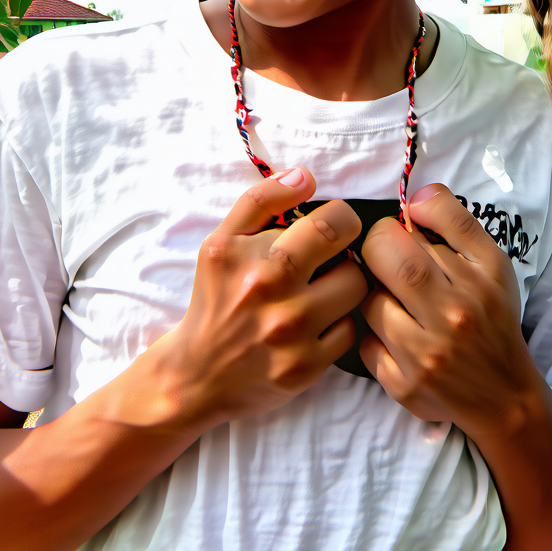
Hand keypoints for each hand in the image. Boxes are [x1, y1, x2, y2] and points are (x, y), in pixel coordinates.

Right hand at [163, 168, 367, 428]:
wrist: (196, 374)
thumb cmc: (215, 298)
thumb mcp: (222, 241)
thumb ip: (261, 201)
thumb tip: (306, 175)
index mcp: (252, 256)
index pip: (328, 221)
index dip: (339, 218)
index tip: (330, 224)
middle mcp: (271, 293)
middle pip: (349, 253)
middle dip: (347, 247)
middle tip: (332, 253)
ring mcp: (291, 334)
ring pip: (355, 288)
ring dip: (344, 283)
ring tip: (322, 287)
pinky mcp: (306, 368)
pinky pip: (349, 330)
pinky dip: (337, 323)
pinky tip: (316, 324)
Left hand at [359, 184, 539, 431]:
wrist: (504, 396)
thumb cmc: (491, 319)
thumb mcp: (491, 263)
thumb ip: (454, 221)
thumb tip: (414, 198)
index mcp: (479, 278)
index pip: (426, 224)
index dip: (402, 221)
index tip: (403, 231)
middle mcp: (456, 315)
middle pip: (392, 258)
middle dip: (378, 249)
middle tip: (385, 258)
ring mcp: (427, 355)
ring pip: (372, 302)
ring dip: (378, 297)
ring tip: (399, 304)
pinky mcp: (404, 386)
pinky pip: (366, 345)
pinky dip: (374, 338)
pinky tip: (397, 340)